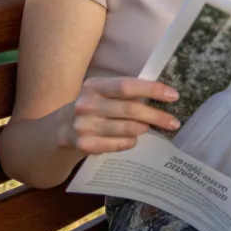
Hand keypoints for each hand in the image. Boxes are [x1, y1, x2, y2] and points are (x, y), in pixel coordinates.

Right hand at [57, 76, 179, 154]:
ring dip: (144, 128)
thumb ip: (124, 92)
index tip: (174, 95)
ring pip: (127, 128)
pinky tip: (134, 140)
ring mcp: (83, 126)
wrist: (56, 130)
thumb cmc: (90, 107)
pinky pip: (117, 144)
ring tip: (152, 128)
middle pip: (131, 109)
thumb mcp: (101, 93)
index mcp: (94, 85)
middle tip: (174, 122)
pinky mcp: (83, 145)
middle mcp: (87, 104)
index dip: (152, 89)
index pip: (128, 85)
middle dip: (157, 116)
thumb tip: (161, 93)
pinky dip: (129, 142)